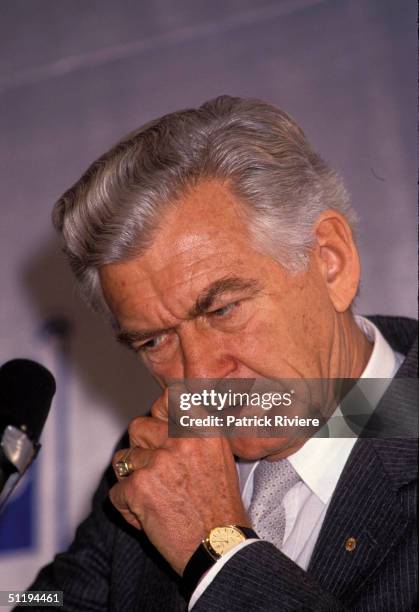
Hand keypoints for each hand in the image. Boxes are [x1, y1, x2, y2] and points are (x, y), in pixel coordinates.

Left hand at [109, 390, 248, 574]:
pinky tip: (150, 516)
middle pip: (138, 426)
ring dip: (133, 479)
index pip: (170, 396)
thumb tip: (175, 404)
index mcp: (203, 428)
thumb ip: (195, 428)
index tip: (162, 420)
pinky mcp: (139, 487)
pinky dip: (127, 507)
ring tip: (155, 496)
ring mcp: (159, 462)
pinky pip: (116, 491)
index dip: (160, 409)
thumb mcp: (219, 454)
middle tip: (158, 470)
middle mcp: (181, 439)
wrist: (219, 547)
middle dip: (141, 449)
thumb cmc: (220, 504)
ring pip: (123, 459)